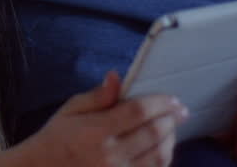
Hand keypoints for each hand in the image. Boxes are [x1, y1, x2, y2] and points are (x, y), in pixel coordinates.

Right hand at [26, 71, 187, 166]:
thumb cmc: (57, 137)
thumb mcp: (70, 110)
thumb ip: (97, 96)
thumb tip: (117, 77)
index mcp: (96, 130)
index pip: (138, 111)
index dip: (160, 102)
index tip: (173, 98)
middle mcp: (110, 155)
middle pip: (154, 134)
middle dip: (171, 119)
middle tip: (179, 111)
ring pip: (159, 156)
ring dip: (171, 139)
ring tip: (171, 128)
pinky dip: (162, 159)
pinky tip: (162, 148)